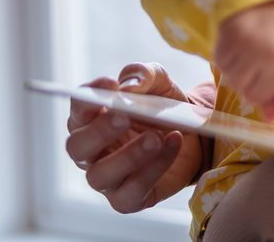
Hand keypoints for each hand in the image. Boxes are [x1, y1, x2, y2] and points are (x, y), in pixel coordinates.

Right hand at [64, 63, 203, 212]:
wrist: (196, 136)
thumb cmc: (165, 108)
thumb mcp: (160, 83)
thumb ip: (143, 75)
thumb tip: (128, 85)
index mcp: (92, 120)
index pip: (78, 109)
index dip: (88, 98)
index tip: (109, 84)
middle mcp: (92, 152)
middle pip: (77, 146)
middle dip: (99, 131)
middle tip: (124, 116)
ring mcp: (108, 178)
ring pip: (100, 175)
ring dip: (128, 155)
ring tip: (155, 137)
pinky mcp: (128, 199)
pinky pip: (131, 192)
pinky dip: (153, 169)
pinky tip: (172, 144)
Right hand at [215, 0, 273, 146]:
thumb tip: (272, 118)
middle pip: (258, 97)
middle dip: (261, 86)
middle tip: (267, 62)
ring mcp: (249, 51)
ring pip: (240, 87)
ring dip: (245, 76)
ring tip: (255, 52)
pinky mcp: (226, 45)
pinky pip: (224, 72)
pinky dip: (230, 64)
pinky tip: (241, 47)